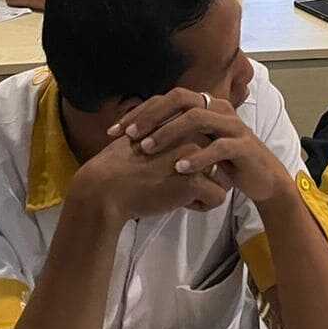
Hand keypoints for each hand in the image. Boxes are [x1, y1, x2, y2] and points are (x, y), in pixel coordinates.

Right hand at [71, 131, 230, 223]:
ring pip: (221, 179)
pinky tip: (177, 203)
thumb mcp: (144, 136)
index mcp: (181, 123)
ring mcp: (195, 157)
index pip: (207, 144)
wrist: (105, 187)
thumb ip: (166, 133)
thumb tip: (184, 143)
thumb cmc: (120, 165)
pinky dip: (200, 206)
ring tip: (174, 192)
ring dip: (202, 190)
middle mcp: (192, 135)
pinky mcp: (194, 180)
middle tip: (172, 182)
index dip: (192, 161)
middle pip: (216, 160)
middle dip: (201, 175)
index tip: (170, 169)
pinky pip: (218, 198)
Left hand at [110, 88, 291, 206]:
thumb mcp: (195, 143)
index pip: (166, 99)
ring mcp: (232, 125)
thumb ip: (173, 133)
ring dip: (168, 133)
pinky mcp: (243, 146)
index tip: (115, 130)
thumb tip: (134, 134)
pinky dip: (197, 157)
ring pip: (197, 119)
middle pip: (180, 100)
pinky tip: (178, 169)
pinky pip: (218, 147)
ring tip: (147, 149)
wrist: (262, 179)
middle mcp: (218, 108)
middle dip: (151, 116)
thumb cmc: (223, 161)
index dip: (139, 111)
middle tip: (128, 135)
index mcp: (204, 104)